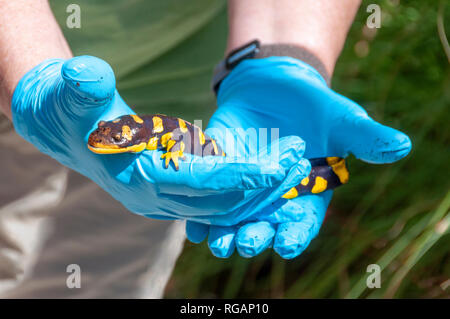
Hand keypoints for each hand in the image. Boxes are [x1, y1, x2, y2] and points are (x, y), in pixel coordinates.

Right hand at [11, 56, 309, 224]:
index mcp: (137, 178)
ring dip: (259, 189)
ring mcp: (166, 200)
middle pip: (220, 200)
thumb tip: (86, 74)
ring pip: (224, 205)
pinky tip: (270, 169)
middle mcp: (156, 198)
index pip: (197, 181)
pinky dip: (244, 187)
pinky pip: (217, 199)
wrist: (70, 132)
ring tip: (295, 165)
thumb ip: (81, 87)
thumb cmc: (73, 113)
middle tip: (300, 162)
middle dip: (261, 185)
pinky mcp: (175, 193)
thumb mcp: (73, 95)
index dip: (237, 174)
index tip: (277, 166)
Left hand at [186, 57, 410, 257]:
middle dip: (253, 237)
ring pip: (232, 220)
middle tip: (243, 242)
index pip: (301, 223)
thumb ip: (364, 137)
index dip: (295, 234)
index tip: (286, 243)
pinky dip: (199, 211)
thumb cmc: (315, 107)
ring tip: (215, 240)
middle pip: (263, 228)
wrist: (277, 86)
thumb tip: (401, 147)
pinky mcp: (221, 174)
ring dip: (222, 233)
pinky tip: (191, 221)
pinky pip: (208, 197)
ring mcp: (244, 190)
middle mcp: (273, 200)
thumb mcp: (341, 120)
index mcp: (306, 195)